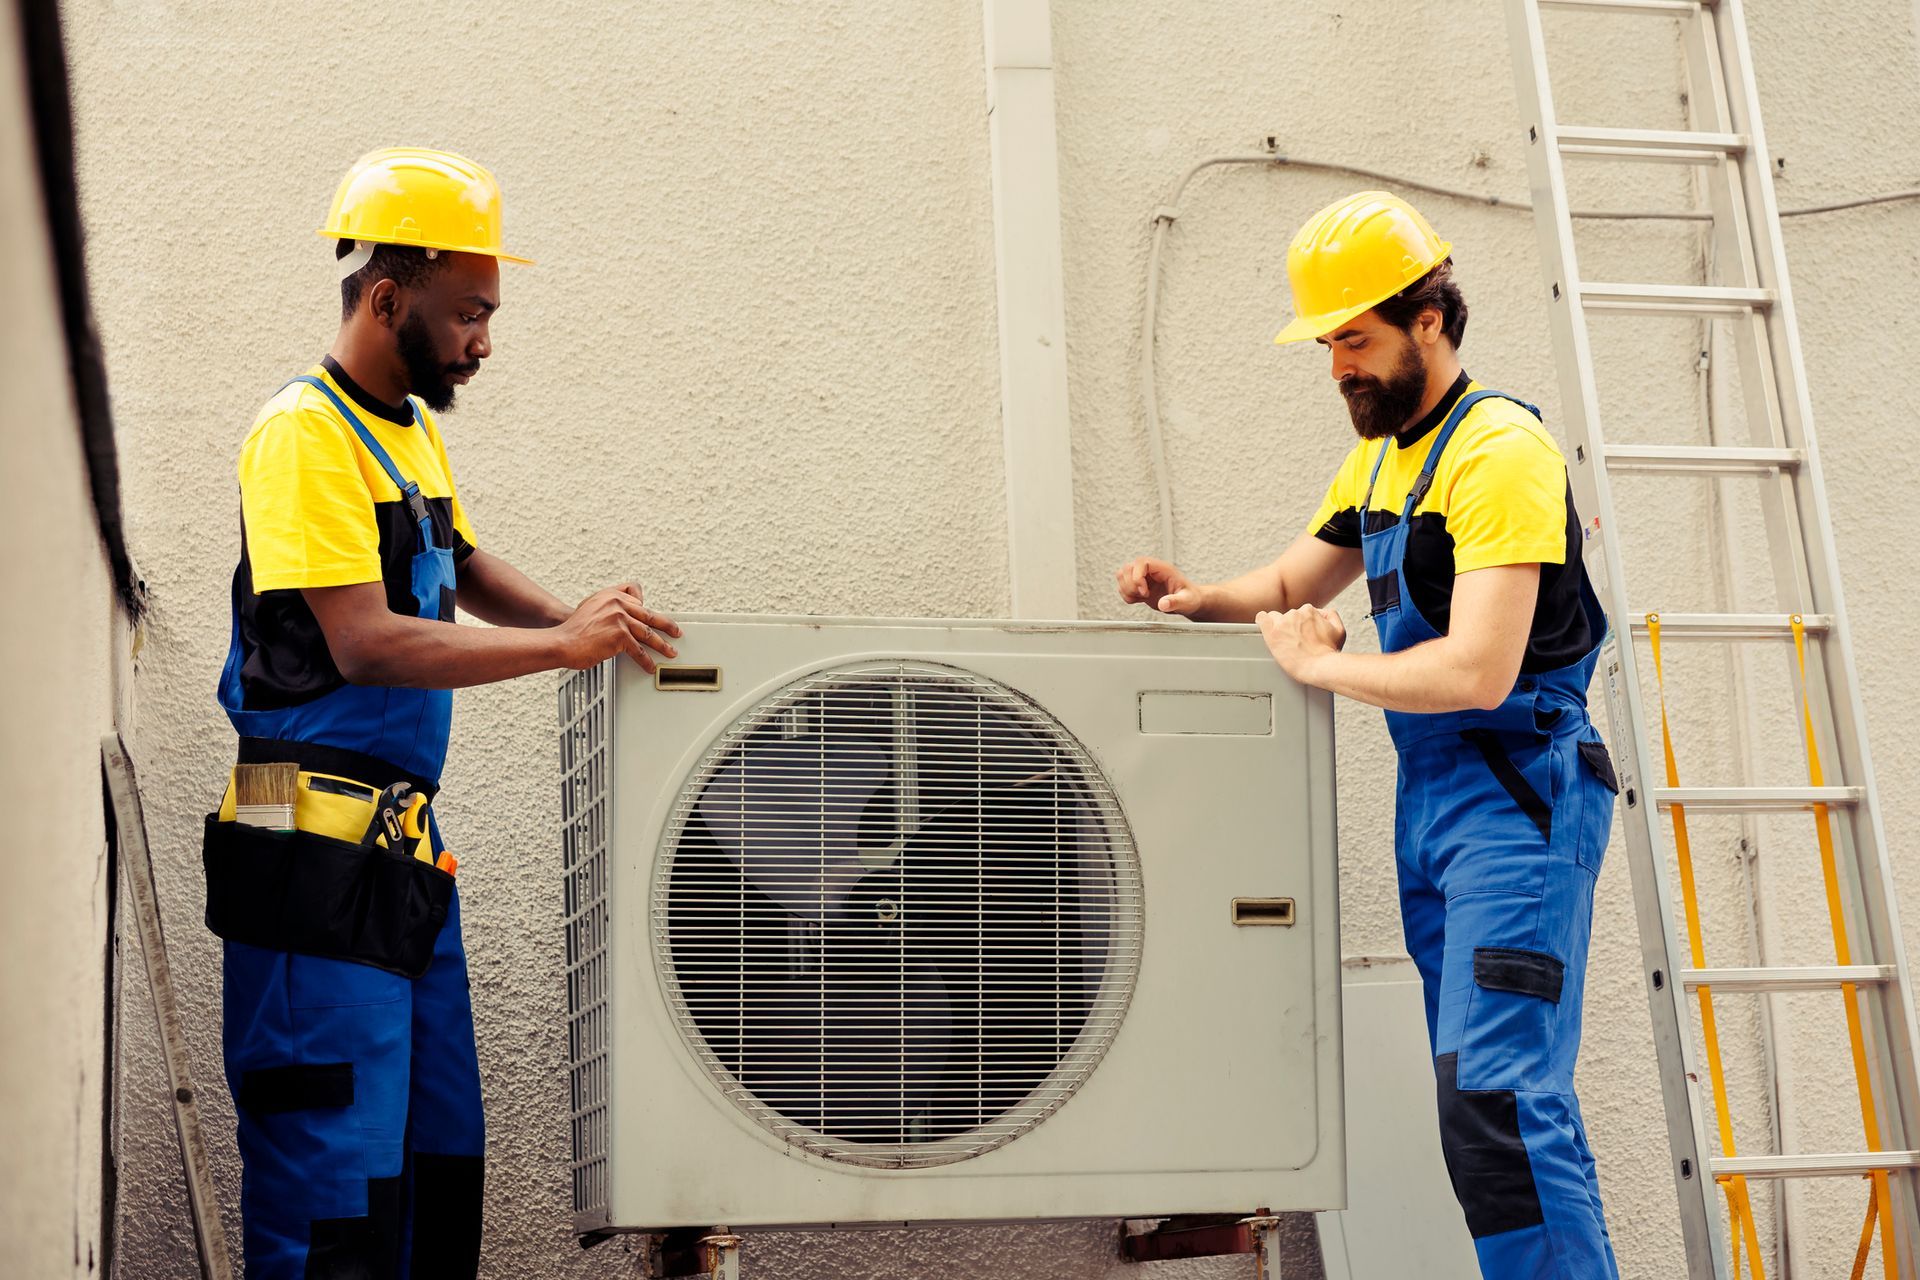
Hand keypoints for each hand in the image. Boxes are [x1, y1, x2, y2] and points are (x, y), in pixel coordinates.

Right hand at [554, 583, 682, 673]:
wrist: (562, 641)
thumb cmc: (574, 629)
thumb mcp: (591, 606)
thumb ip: (608, 605)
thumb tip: (625, 613)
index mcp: (611, 594)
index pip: (637, 595)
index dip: (644, 608)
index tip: (654, 616)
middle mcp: (617, 603)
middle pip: (649, 614)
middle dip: (666, 625)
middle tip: (676, 632)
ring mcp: (619, 619)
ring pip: (648, 633)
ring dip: (662, 645)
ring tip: (670, 652)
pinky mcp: (619, 636)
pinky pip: (639, 650)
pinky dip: (646, 661)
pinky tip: (650, 666)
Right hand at [1115, 556, 1206, 617]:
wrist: (1189, 602)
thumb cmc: (1191, 598)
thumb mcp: (1187, 601)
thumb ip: (1175, 602)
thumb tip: (1164, 604)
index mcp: (1162, 569)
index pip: (1141, 562)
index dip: (1137, 576)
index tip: (1144, 592)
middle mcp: (1151, 571)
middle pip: (1128, 568)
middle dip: (1131, 585)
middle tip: (1144, 596)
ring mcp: (1144, 577)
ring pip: (1122, 575)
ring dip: (1126, 589)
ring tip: (1140, 598)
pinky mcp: (1140, 586)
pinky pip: (1123, 585)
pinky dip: (1126, 595)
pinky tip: (1138, 600)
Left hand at [1255, 605, 1346, 683]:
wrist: (1320, 667)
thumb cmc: (1328, 653)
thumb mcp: (1339, 630)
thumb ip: (1331, 616)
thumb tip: (1322, 613)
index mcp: (1309, 611)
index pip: (1299, 612)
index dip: (1300, 624)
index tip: (1301, 634)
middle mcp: (1295, 614)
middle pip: (1286, 616)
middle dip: (1289, 626)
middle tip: (1294, 641)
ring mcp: (1282, 623)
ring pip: (1273, 618)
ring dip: (1277, 628)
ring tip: (1283, 641)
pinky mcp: (1272, 633)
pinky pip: (1261, 619)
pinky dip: (1262, 623)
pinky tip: (1265, 630)